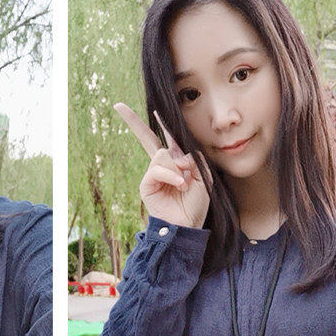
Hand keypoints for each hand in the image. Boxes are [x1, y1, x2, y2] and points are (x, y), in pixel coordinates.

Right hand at [114, 103, 210, 228]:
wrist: (187, 226)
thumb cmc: (196, 205)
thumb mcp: (204, 177)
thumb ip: (194, 159)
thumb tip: (177, 154)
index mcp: (176, 162)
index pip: (166, 138)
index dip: (160, 122)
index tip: (152, 109)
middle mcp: (162, 166)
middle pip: (150, 139)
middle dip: (138, 126)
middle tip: (131, 117)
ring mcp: (153, 174)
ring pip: (162, 155)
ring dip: (177, 168)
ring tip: (184, 184)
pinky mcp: (146, 184)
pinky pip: (157, 169)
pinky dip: (170, 175)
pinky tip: (179, 185)